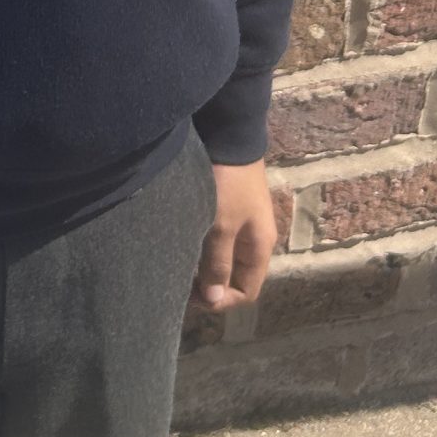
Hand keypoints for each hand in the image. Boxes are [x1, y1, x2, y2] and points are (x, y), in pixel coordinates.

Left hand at [191, 158, 275, 312]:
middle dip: (209, 284)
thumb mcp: (221, 226)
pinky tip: (181, 242)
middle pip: (234, 276)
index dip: (222, 300)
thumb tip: (214, 299)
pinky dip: (200, 247)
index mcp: (260, 248)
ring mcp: (241, 222)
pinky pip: (215, 239)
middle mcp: (253, 239)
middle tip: (178, 281)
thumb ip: (218, 263)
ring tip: (176, 263)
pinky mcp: (226, 208)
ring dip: (202, 265)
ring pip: (222, 258)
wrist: (229, 135)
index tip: (192, 297)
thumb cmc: (227, 184)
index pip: (247, 291)